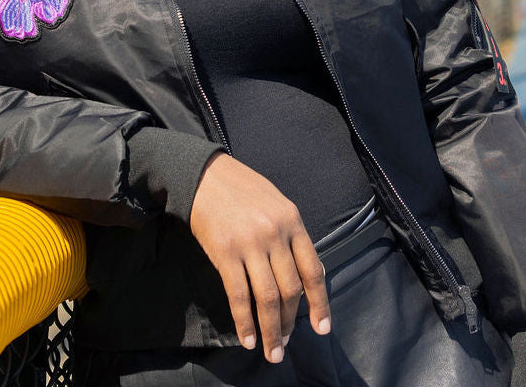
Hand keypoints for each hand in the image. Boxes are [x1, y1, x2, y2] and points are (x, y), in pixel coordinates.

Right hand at [189, 153, 330, 363]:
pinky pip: (239, 295)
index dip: (320, 303)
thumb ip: (290, 234)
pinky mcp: (225, 252)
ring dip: (271, 330)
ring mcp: (250, 243)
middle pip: (291, 289)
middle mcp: (275, 233)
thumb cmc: (241, 188)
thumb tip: (301, 273)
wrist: (204, 174)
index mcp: (292, 220)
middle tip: (285, 343)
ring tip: (271, 351)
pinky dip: (245, 321)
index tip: (322, 327)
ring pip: (267, 297)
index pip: (313, 270)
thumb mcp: (275, 202)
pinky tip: (247, 339)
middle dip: (290, 322)